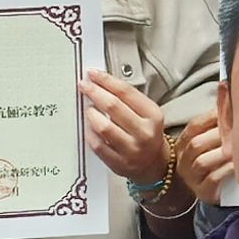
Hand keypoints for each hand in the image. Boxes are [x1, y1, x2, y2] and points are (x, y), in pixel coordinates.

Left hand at [81, 71, 174, 185]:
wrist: (154, 164)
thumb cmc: (147, 133)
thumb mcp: (147, 113)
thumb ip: (128, 99)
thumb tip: (100, 82)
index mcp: (153, 115)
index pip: (126, 92)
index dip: (106, 80)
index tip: (93, 74)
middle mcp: (144, 132)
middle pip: (113, 106)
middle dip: (95, 92)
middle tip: (84, 85)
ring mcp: (131, 149)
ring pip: (103, 126)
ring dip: (91, 113)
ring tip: (88, 108)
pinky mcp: (118, 163)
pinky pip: (97, 144)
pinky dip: (89, 132)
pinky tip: (88, 126)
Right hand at [176, 114, 231, 200]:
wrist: (208, 190)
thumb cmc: (212, 158)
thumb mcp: (210, 139)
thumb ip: (216, 119)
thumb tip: (226, 89)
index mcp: (183, 143)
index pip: (193, 126)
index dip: (210, 117)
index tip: (228, 111)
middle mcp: (183, 160)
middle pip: (196, 144)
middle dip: (218, 136)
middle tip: (238, 131)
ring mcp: (191, 177)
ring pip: (201, 162)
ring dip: (221, 153)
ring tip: (237, 149)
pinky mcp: (202, 192)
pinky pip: (212, 179)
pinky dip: (225, 170)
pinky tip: (237, 165)